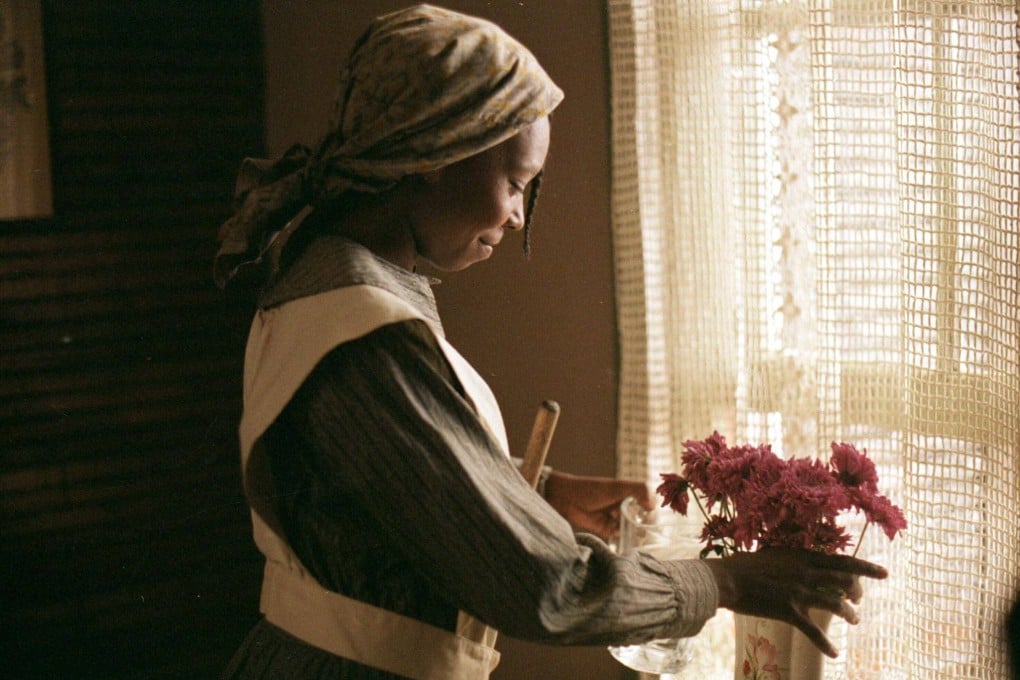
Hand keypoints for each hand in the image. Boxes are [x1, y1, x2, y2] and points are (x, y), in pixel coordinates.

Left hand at [542, 471, 651, 539]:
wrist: (567, 499)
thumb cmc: (593, 489)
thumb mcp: (618, 486)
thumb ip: (639, 490)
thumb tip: (652, 506)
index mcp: (629, 494)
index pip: (647, 504)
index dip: (651, 512)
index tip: (650, 518)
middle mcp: (624, 506)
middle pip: (641, 519)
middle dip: (644, 525)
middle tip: (642, 529)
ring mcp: (616, 519)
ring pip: (632, 529)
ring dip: (634, 533)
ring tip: (635, 537)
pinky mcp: (607, 530)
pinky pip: (619, 537)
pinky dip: (623, 539)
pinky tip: (624, 539)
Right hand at [704, 548, 887, 657]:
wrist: (729, 578)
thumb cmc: (747, 564)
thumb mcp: (776, 554)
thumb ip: (795, 558)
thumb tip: (808, 561)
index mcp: (804, 557)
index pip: (843, 562)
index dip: (866, 568)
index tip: (884, 574)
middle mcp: (806, 573)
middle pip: (845, 582)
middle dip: (858, 593)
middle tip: (858, 600)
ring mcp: (799, 592)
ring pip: (837, 605)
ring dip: (850, 614)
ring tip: (854, 620)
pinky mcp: (789, 611)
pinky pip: (814, 630)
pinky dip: (826, 644)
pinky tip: (834, 652)